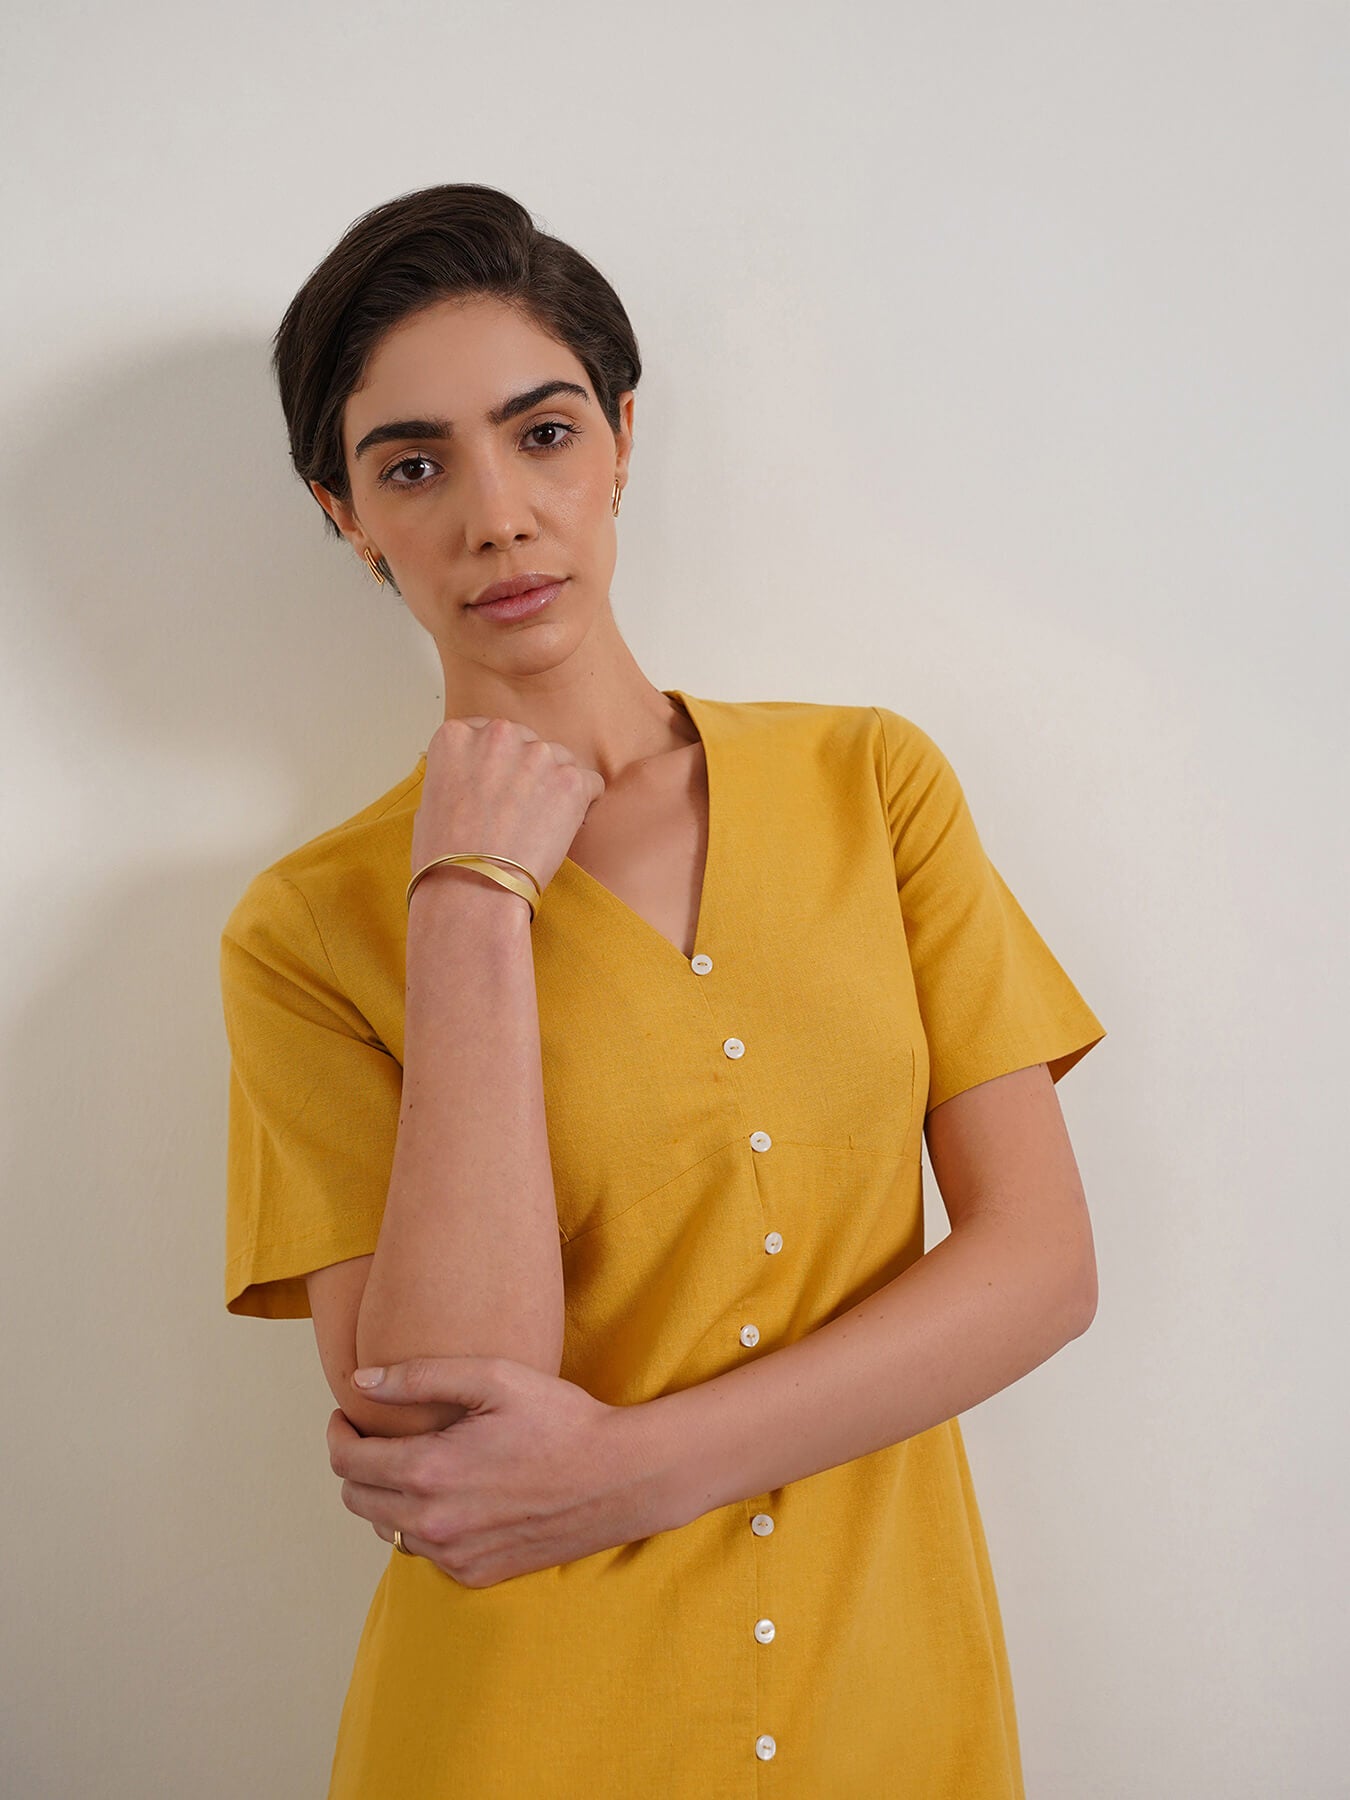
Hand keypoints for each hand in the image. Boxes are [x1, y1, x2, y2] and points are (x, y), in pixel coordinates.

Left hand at [325, 1356, 670, 1587]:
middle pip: (356, 1500)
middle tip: (373, 1435)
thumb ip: (420, 1376)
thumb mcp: (495, 1378)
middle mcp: (434, 1523)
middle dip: (354, 1464)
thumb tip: (361, 1383)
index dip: (339, 1434)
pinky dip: (423, 1524)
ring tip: (412, 1463)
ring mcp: (455, 1556)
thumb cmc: (561, 1420)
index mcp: (430, 1471)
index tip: (347, 1415)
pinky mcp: (476, 1574)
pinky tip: (449, 1494)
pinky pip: (425, 1552)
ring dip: (386, 1497)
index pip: (347, 1462)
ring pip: (387, 1530)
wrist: (620, 1478)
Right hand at [412, 714, 605, 900]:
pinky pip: (590, 783)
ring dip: (555, 787)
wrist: (472, 888)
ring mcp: (538, 754)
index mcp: (457, 735)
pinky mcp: (570, 780)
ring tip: (539, 826)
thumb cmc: (444, 856)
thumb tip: (477, 779)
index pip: (488, 734)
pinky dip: (583, 805)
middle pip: (527, 744)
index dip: (497, 765)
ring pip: (560, 761)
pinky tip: (564, 828)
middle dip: (527, 773)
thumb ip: (459, 773)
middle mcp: (498, 734)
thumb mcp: (430, 799)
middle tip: (519, 813)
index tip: (498, 789)